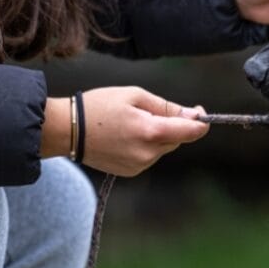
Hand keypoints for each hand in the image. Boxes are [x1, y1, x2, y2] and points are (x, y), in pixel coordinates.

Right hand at [41, 87, 207, 176]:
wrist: (68, 130)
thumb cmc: (99, 107)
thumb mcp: (134, 96)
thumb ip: (167, 107)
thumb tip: (193, 115)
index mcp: (151, 131)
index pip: (192, 132)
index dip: (201, 122)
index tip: (198, 112)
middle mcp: (148, 153)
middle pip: (178, 139)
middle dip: (173, 125)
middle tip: (150, 111)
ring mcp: (140, 165)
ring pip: (164, 148)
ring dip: (158, 136)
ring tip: (132, 123)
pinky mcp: (132, 172)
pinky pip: (150, 156)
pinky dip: (146, 146)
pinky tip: (126, 137)